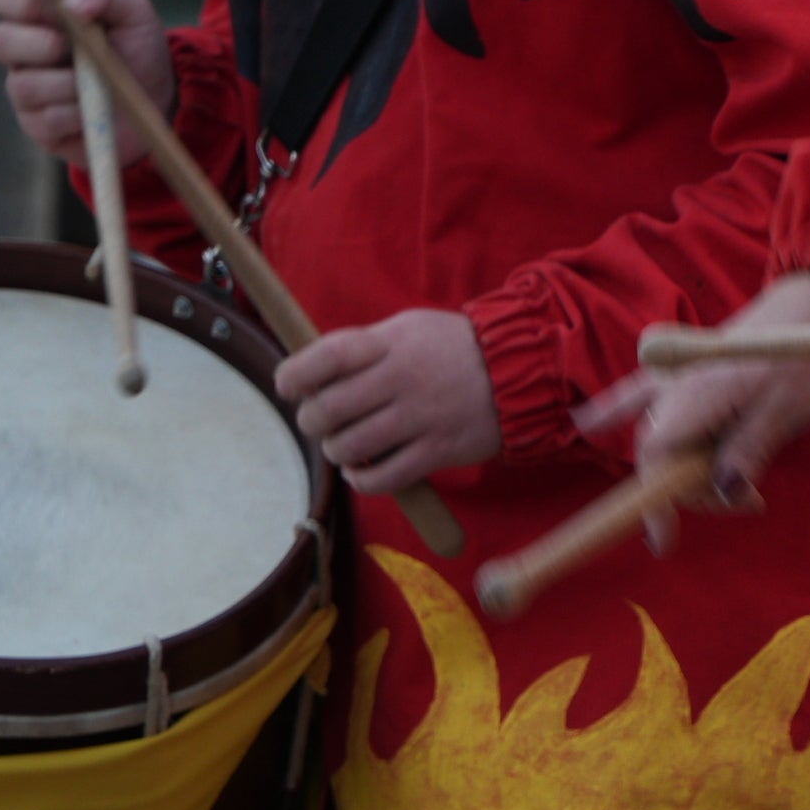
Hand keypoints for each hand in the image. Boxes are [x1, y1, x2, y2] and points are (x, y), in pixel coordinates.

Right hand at [0, 0, 173, 166]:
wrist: (160, 100)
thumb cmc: (139, 50)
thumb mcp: (135, 13)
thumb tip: (74, 2)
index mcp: (39, 15)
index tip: (51, 7)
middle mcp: (24, 50)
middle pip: (0, 41)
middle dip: (38, 44)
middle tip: (71, 48)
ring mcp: (27, 87)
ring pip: (24, 85)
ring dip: (67, 84)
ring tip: (101, 83)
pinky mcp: (38, 125)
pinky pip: (45, 120)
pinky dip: (76, 114)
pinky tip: (96, 110)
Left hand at [274, 310, 501, 494]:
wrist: (523, 371)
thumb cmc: (457, 348)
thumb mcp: (410, 328)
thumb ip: (365, 347)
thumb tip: (315, 372)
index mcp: (391, 344)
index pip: (326, 357)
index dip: (294, 375)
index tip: (287, 385)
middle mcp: (403, 379)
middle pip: (329, 408)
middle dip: (311, 420)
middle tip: (318, 422)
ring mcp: (421, 418)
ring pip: (351, 446)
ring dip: (335, 451)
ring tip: (343, 446)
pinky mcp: (439, 451)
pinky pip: (384, 478)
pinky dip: (362, 481)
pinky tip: (362, 472)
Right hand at [571, 273, 809, 554]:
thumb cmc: (808, 355)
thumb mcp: (789, 408)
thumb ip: (751, 447)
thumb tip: (724, 489)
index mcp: (701, 392)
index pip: (656, 454)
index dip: (656, 500)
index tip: (662, 540)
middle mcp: (679, 384)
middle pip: (661, 452)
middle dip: (695, 490)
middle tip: (751, 502)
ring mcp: (678, 374)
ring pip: (661, 436)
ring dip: (691, 470)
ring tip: (747, 488)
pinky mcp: (686, 370)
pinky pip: (639, 393)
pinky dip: (615, 409)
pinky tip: (584, 424)